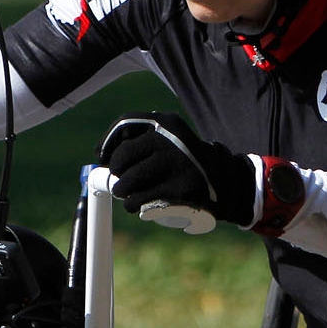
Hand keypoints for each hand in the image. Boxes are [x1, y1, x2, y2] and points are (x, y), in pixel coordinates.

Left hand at [97, 112, 256, 227]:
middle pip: (123, 157)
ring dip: (123, 192)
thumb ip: (142, 140)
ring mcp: (178, 164)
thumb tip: (101, 156)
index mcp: (167, 122)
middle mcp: (172, 139)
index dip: (107, 142)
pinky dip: (134, 205)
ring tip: (128, 196)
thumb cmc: (186, 162)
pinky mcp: (181, 189)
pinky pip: (141, 200)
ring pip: (129, 181)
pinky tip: (137, 205)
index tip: (102, 158)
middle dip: (116, 173)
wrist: (225, 183)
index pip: (125, 123)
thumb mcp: (170, 140)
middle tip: (121, 182)